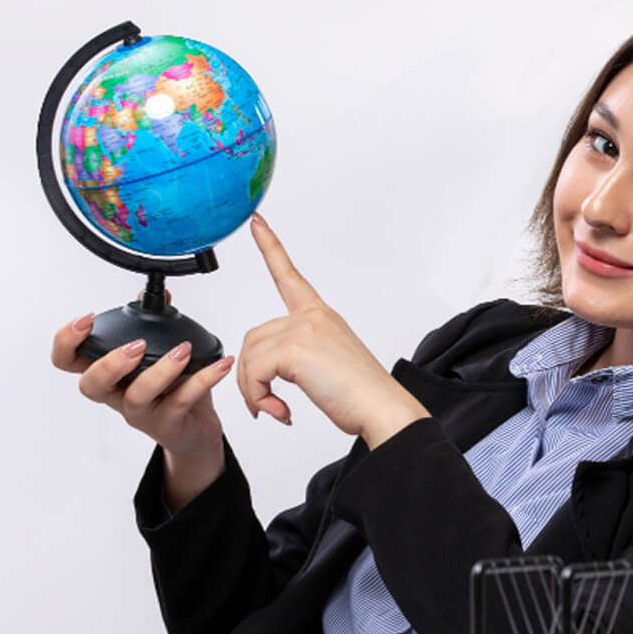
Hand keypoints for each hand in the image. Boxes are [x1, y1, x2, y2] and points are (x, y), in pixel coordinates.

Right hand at [50, 289, 235, 508]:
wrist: (193, 428)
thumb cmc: (171, 387)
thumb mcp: (160, 352)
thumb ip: (156, 323)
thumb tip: (159, 296)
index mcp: (108, 373)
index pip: (67, 361)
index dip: (66, 342)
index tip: (86, 319)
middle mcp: (117, 395)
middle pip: (91, 386)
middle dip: (109, 363)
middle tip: (137, 344)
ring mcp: (140, 413)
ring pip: (138, 396)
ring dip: (161, 370)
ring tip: (184, 350)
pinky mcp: (167, 425)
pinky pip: (182, 401)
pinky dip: (204, 379)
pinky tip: (220, 363)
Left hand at [240, 212, 429, 448]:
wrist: (382, 408)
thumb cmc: (361, 394)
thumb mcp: (327, 363)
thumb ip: (299, 354)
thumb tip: (267, 371)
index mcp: (321, 315)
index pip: (289, 274)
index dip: (271, 247)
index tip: (257, 222)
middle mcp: (312, 316)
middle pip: (254, 338)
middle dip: (250, 376)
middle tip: (264, 404)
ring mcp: (304, 329)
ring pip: (250, 357)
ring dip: (253, 390)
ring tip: (273, 410)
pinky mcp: (296, 348)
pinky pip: (255, 372)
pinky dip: (259, 397)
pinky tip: (280, 411)